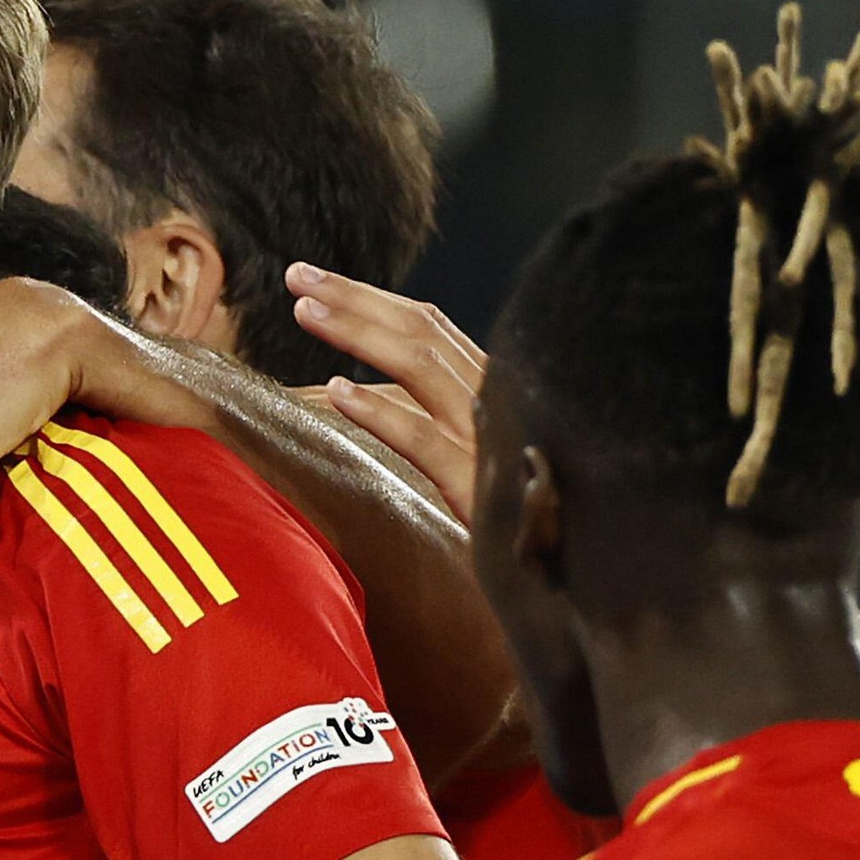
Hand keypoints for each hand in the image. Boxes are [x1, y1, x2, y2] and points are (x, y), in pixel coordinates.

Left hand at [285, 266, 483, 522]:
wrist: (561, 585)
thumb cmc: (504, 522)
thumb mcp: (456, 456)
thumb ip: (409, 418)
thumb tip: (331, 390)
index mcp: (489, 390)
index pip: (429, 326)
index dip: (370, 298)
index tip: (313, 280)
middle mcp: (493, 402)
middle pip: (421, 332)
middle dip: (356, 298)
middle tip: (298, 274)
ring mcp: (489, 440)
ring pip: (422, 369)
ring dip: (360, 334)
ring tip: (306, 312)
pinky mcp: (481, 488)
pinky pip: (425, 441)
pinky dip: (381, 411)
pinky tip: (337, 392)